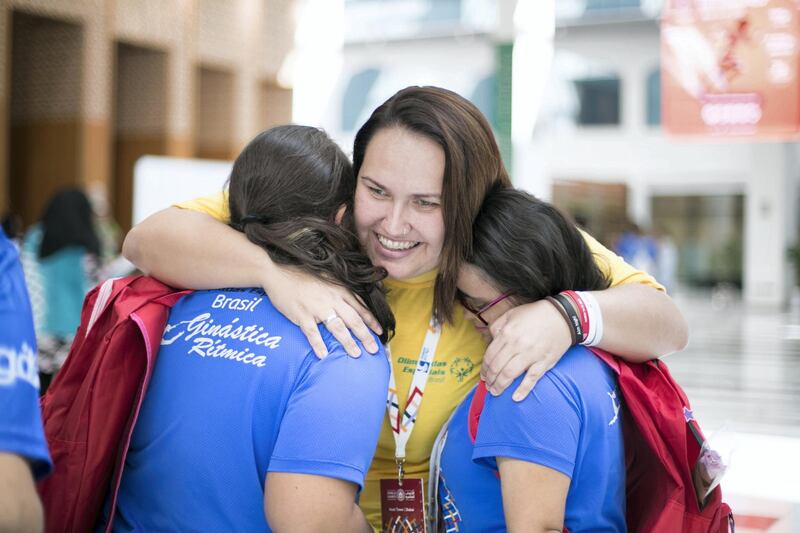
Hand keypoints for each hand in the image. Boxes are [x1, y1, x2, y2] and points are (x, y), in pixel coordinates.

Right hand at [260, 265, 381, 358]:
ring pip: (337, 327)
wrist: (278, 271)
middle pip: (353, 320)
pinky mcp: (301, 315)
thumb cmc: (303, 275)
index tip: (380, 332)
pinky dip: (318, 344)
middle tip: (374, 350)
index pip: (360, 308)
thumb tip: (354, 302)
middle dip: (365, 336)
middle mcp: (331, 299)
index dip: (371, 321)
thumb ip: (340, 290)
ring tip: (356, 354)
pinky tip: (323, 355)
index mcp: (339, 290)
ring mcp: (316, 308)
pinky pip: (312, 332)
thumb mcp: (327, 278)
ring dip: (348, 342)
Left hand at [483, 300, 571, 400]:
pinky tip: (515, 398)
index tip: (483, 375)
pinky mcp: (544, 362)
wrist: (562, 316)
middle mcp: (516, 345)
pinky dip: (523, 390)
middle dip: (490, 379)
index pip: (490, 356)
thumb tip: (490, 340)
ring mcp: (531, 355)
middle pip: (497, 367)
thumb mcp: (511, 314)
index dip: (484, 368)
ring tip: (495, 392)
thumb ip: (497, 326)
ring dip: (500, 386)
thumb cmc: (535, 315)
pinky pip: (531, 379)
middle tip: (488, 386)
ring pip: (510, 374)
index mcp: (507, 333)